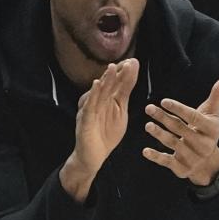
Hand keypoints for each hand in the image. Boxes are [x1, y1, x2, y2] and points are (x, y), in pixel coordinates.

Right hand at [61, 59, 138, 200]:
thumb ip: (124, 92)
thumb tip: (132, 72)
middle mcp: (95, 101)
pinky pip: (88, 106)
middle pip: (107, 85)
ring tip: (112, 67)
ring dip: (105, 80)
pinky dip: (92, 95)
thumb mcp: (120, 111)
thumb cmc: (105, 134)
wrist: (93, 158)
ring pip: (98, 93)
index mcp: (105, 99)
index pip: (115, 83)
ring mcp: (89, 110)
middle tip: (128, 61)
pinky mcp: (84, 120)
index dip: (123, 72)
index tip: (134, 62)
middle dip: (117, 73)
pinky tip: (96, 85)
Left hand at [142, 71, 218, 185]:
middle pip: (180, 128)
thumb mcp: (212, 112)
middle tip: (148, 108)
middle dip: (163, 118)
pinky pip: (167, 162)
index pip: (193, 117)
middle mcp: (204, 144)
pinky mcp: (182, 168)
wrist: (207, 161)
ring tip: (148, 125)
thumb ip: (218, 93)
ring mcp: (193, 157)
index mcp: (212, 129)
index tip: (164, 101)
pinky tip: (145, 151)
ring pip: (173, 143)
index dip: (178, 109)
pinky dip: (156, 157)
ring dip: (158, 134)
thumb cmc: (206, 129)